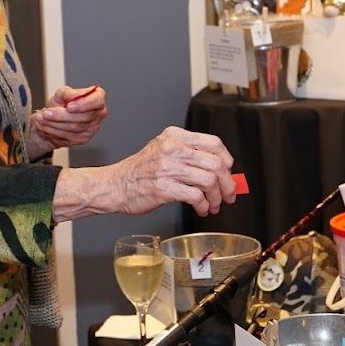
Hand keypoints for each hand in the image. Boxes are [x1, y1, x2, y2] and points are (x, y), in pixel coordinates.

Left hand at [26, 84, 107, 159]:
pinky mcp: (84, 138)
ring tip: (41, 118)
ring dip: (54, 123)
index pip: (97, 100)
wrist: (53, 118)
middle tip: (46, 113)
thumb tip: (74, 96)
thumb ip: (68, 93)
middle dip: (61, 115)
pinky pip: (69, 136)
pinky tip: (46, 126)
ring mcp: (93, 127)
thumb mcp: (61, 93)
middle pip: (83, 117)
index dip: (83, 104)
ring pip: (74, 127)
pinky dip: (54, 131)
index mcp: (97, 98)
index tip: (69, 106)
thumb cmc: (61, 104)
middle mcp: (99, 113)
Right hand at [109, 127, 235, 217]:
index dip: (226, 159)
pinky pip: (196, 196)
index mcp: (175, 136)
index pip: (213, 143)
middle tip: (229, 194)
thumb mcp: (164, 151)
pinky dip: (203, 205)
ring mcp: (168, 168)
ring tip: (213, 204)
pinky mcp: (164, 188)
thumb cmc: (140, 171)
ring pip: (209, 180)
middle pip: (215, 163)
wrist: (115, 185)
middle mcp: (172, 149)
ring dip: (216, 197)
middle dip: (227, 183)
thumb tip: (221, 170)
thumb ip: (190, 155)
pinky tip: (201, 209)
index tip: (229, 171)